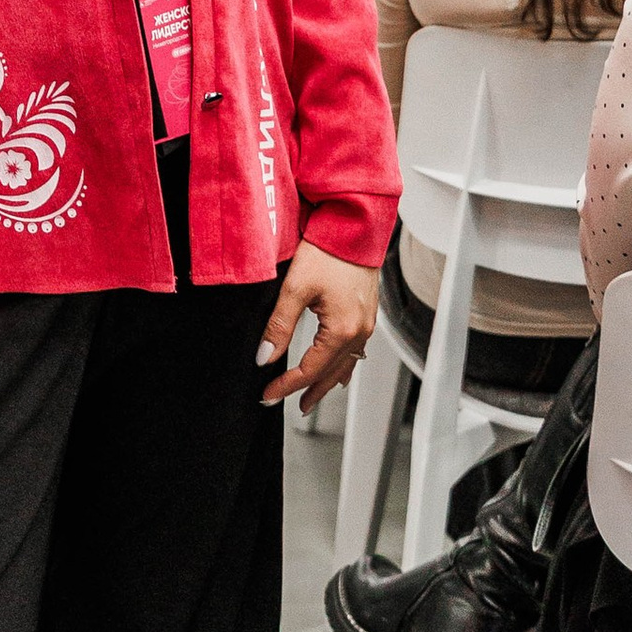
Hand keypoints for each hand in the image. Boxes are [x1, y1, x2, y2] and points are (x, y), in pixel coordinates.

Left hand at [258, 242, 380, 410]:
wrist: (355, 226)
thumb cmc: (328, 251)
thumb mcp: (295, 289)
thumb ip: (279, 326)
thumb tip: (265, 356)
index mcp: (343, 330)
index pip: (309, 370)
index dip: (286, 386)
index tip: (267, 395)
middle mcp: (360, 331)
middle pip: (330, 374)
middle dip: (307, 392)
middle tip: (286, 405)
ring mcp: (366, 323)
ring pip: (345, 366)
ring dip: (326, 383)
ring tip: (310, 398)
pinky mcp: (366, 313)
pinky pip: (355, 351)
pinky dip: (342, 366)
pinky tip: (336, 371)